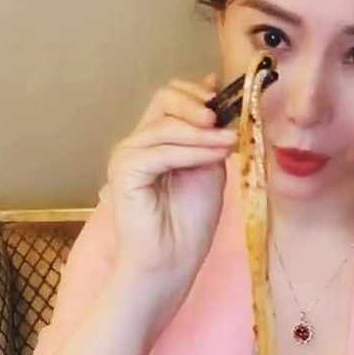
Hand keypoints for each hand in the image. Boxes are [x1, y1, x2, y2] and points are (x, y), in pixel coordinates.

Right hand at [107, 74, 235, 280]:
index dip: (198, 93)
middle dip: (197, 105)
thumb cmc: (191, 221)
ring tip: (229, 143)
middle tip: (222, 121)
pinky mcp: (124, 171)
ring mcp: (127, 155)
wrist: (173, 261)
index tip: (225, 101)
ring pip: (166, 124)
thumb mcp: (209, 166)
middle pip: (164, 99)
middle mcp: (138, 142)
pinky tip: (214, 156)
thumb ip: (210, 134)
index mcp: (156, 139)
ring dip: (202, 133)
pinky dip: (191, 151)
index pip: (171, 96)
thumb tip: (216, 93)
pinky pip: (161, 151)